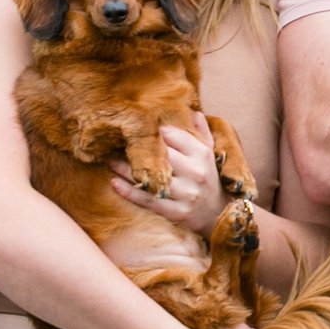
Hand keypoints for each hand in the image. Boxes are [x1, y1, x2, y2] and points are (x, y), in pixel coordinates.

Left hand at [112, 117, 229, 230]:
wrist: (220, 215)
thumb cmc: (211, 180)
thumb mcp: (212, 155)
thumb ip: (203, 133)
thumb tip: (194, 112)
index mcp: (203, 154)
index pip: (173, 135)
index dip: (153, 132)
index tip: (137, 128)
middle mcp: (195, 172)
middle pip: (160, 154)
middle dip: (137, 147)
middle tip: (116, 141)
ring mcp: (186, 193)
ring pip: (151, 177)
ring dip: (126, 168)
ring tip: (109, 160)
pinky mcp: (177, 212)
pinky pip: (148, 200)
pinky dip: (129, 191)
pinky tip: (114, 182)